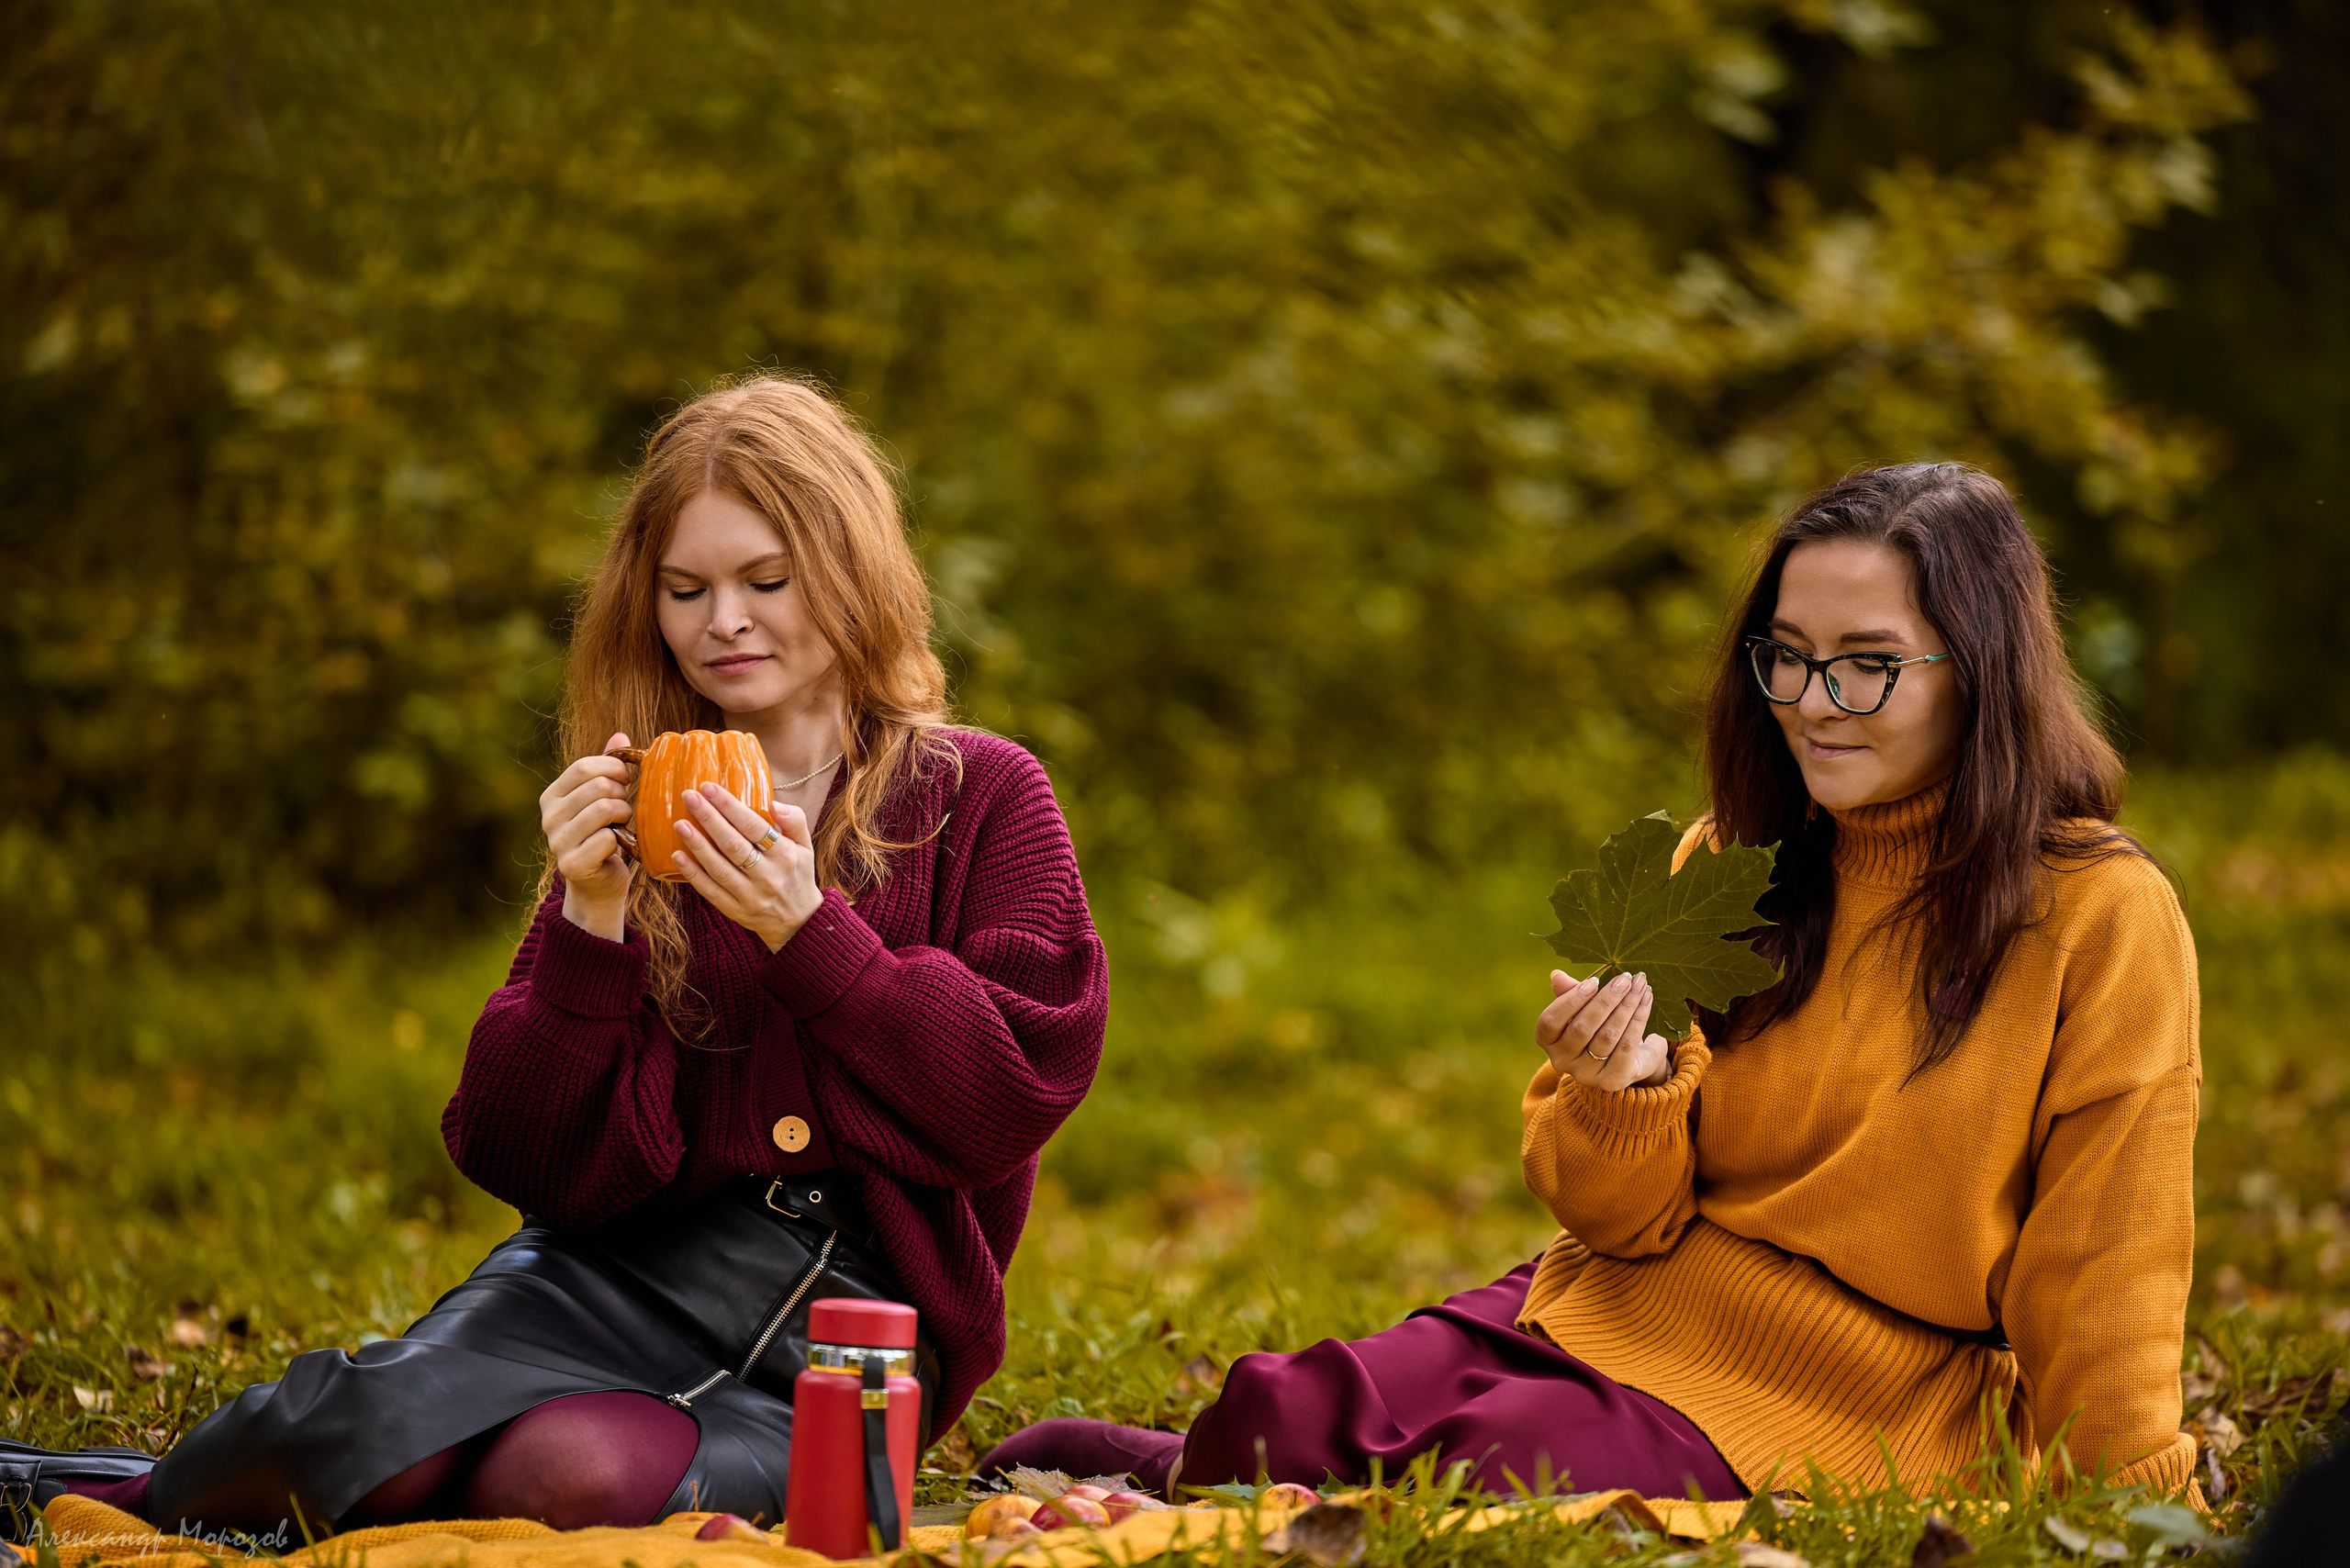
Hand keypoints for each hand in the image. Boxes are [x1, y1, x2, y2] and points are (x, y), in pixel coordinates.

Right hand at [544, 732, 636, 938]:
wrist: (599, 882)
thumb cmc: (604, 834)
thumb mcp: (602, 798)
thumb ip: (607, 768)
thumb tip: (620, 736)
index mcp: (552, 796)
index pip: (584, 766)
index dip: (613, 768)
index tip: (625, 779)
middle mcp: (548, 817)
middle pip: (598, 786)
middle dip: (621, 793)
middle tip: (625, 807)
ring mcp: (557, 841)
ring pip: (604, 809)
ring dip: (624, 815)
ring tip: (622, 823)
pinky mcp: (572, 864)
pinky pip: (608, 838)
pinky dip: (622, 840)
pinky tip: (618, 845)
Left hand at [669, 782, 821, 951]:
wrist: (798, 922)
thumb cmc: (797, 875)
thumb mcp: (805, 846)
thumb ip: (795, 820)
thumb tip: (773, 802)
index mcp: (785, 856)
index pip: (754, 827)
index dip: (730, 806)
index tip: (709, 788)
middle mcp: (768, 876)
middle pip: (733, 844)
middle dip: (709, 818)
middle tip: (688, 796)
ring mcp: (750, 896)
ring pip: (719, 868)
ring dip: (697, 845)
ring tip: (679, 823)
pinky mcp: (736, 911)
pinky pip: (710, 891)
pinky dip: (693, 873)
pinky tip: (677, 855)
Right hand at [1535, 969, 1674, 1091]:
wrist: (1626, 1060)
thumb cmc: (1599, 1026)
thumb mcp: (1583, 1008)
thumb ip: (1570, 993)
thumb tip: (1557, 976)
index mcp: (1548, 1042)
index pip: (1550, 1021)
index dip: (1570, 1000)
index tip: (1594, 981)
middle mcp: (1562, 1061)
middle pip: (1582, 1028)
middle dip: (1606, 1000)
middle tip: (1625, 978)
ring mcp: (1586, 1074)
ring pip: (1607, 1036)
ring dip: (1626, 1007)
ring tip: (1640, 986)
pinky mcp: (1612, 1080)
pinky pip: (1626, 1046)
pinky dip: (1638, 1020)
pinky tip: (1646, 1001)